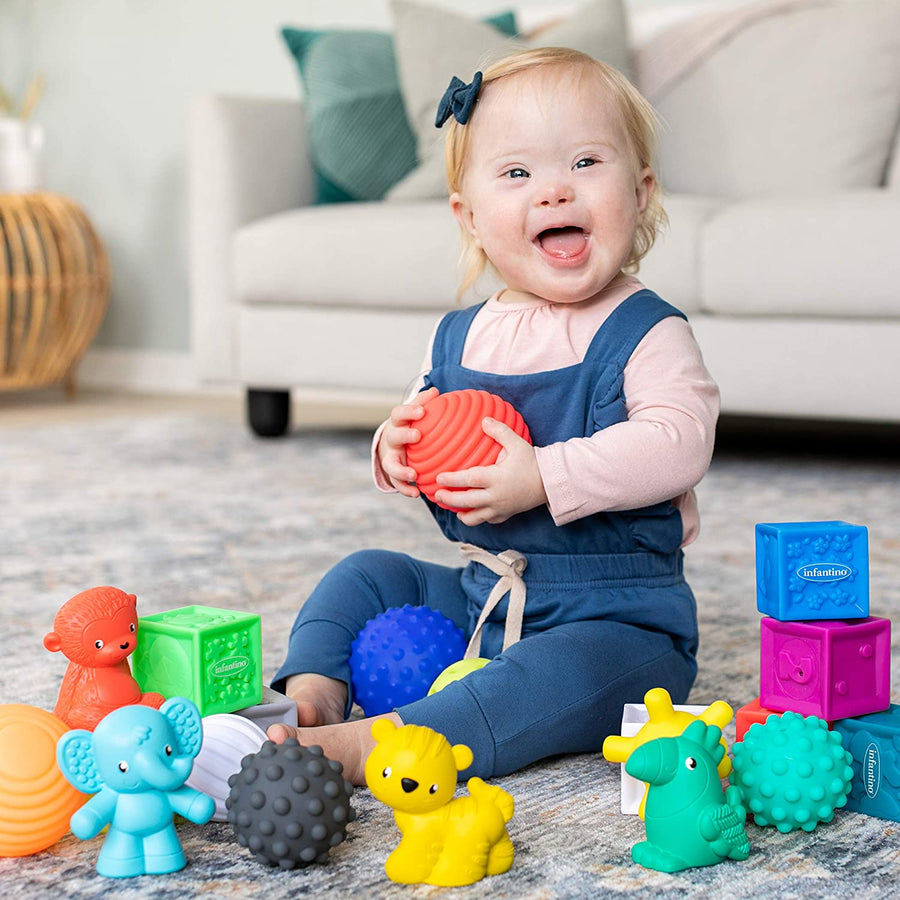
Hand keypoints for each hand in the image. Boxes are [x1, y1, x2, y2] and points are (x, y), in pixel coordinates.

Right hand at [376, 387, 438, 496]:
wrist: (393, 444)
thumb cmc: (410, 425)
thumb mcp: (414, 413)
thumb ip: (424, 402)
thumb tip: (436, 391)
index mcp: (398, 423)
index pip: (399, 413)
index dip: (409, 411)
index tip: (422, 411)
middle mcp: (392, 440)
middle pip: (394, 436)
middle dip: (404, 436)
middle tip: (417, 436)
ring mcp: (390, 457)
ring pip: (390, 465)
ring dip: (401, 471)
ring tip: (413, 475)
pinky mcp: (393, 473)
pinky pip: (396, 484)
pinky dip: (405, 489)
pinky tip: (416, 494)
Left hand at [433, 417, 547, 524]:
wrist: (550, 483)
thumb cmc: (532, 462)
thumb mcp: (517, 443)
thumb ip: (500, 431)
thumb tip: (484, 420)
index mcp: (496, 478)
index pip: (469, 479)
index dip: (452, 479)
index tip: (439, 478)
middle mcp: (496, 496)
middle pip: (466, 501)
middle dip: (449, 499)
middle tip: (436, 495)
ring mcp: (500, 508)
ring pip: (475, 517)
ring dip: (461, 513)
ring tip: (451, 507)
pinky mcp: (506, 515)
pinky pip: (487, 520)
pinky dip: (476, 518)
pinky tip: (470, 512)